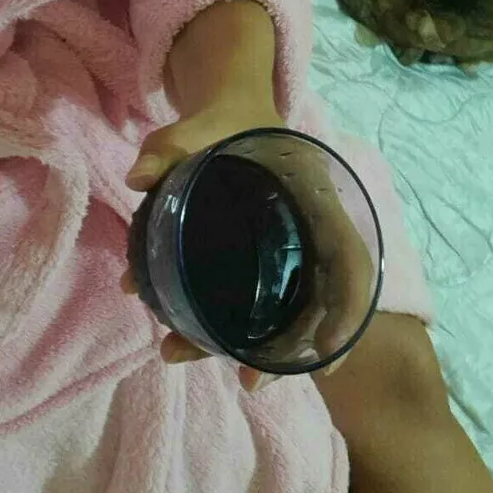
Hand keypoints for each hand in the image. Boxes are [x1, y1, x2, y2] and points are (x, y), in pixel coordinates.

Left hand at [122, 94, 373, 392]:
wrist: (229, 109)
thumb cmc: (228, 118)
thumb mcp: (198, 126)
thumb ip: (171, 147)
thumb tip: (138, 178)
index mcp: (317, 198)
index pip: (353, 261)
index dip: (349, 310)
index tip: (323, 354)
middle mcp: (309, 231)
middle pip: (315, 302)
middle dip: (285, 349)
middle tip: (248, 382)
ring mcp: (284, 248)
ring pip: (278, 310)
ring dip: (237, 343)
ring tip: (178, 353)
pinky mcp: (257, 257)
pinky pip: (249, 298)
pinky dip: (215, 322)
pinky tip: (174, 333)